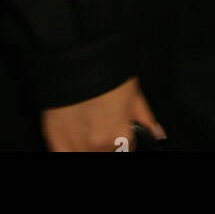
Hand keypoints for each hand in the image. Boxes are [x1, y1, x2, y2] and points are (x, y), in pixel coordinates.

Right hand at [41, 75, 165, 151]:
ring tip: (87, 125)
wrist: (76, 58)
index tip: (117, 130)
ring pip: (86, 155)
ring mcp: (76, 146)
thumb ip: (146, 118)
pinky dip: (71, 148)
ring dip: (88, 146)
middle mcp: (100, 145)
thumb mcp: (134, 92)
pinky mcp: (56, 141)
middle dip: (105, 144)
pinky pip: (66, 155)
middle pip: (105, 154)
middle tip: (100, 124)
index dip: (123, 139)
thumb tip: (157, 134)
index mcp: (121, 135)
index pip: (127, 150)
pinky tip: (74, 135)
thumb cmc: (106, 70)